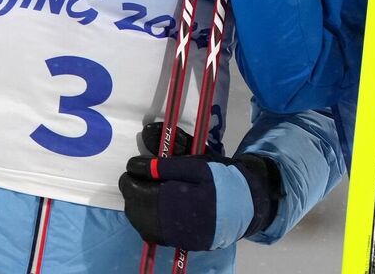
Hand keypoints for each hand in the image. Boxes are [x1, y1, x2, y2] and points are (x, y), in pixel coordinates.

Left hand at [119, 136, 282, 250]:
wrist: (243, 207)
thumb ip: (167, 154)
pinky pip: (148, 229)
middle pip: (132, 203)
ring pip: (137, 218)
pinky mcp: (172, 241)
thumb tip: (145, 132)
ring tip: (154, 190)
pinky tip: (161, 206)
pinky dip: (148, 216)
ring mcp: (167, 234)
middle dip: (135, 187)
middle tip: (148, 176)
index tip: (141, 163)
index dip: (135, 171)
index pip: (132, 185)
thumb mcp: (196, 162)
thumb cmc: (220, 180)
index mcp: (168, 197)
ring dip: (140, 202)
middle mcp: (163, 220)